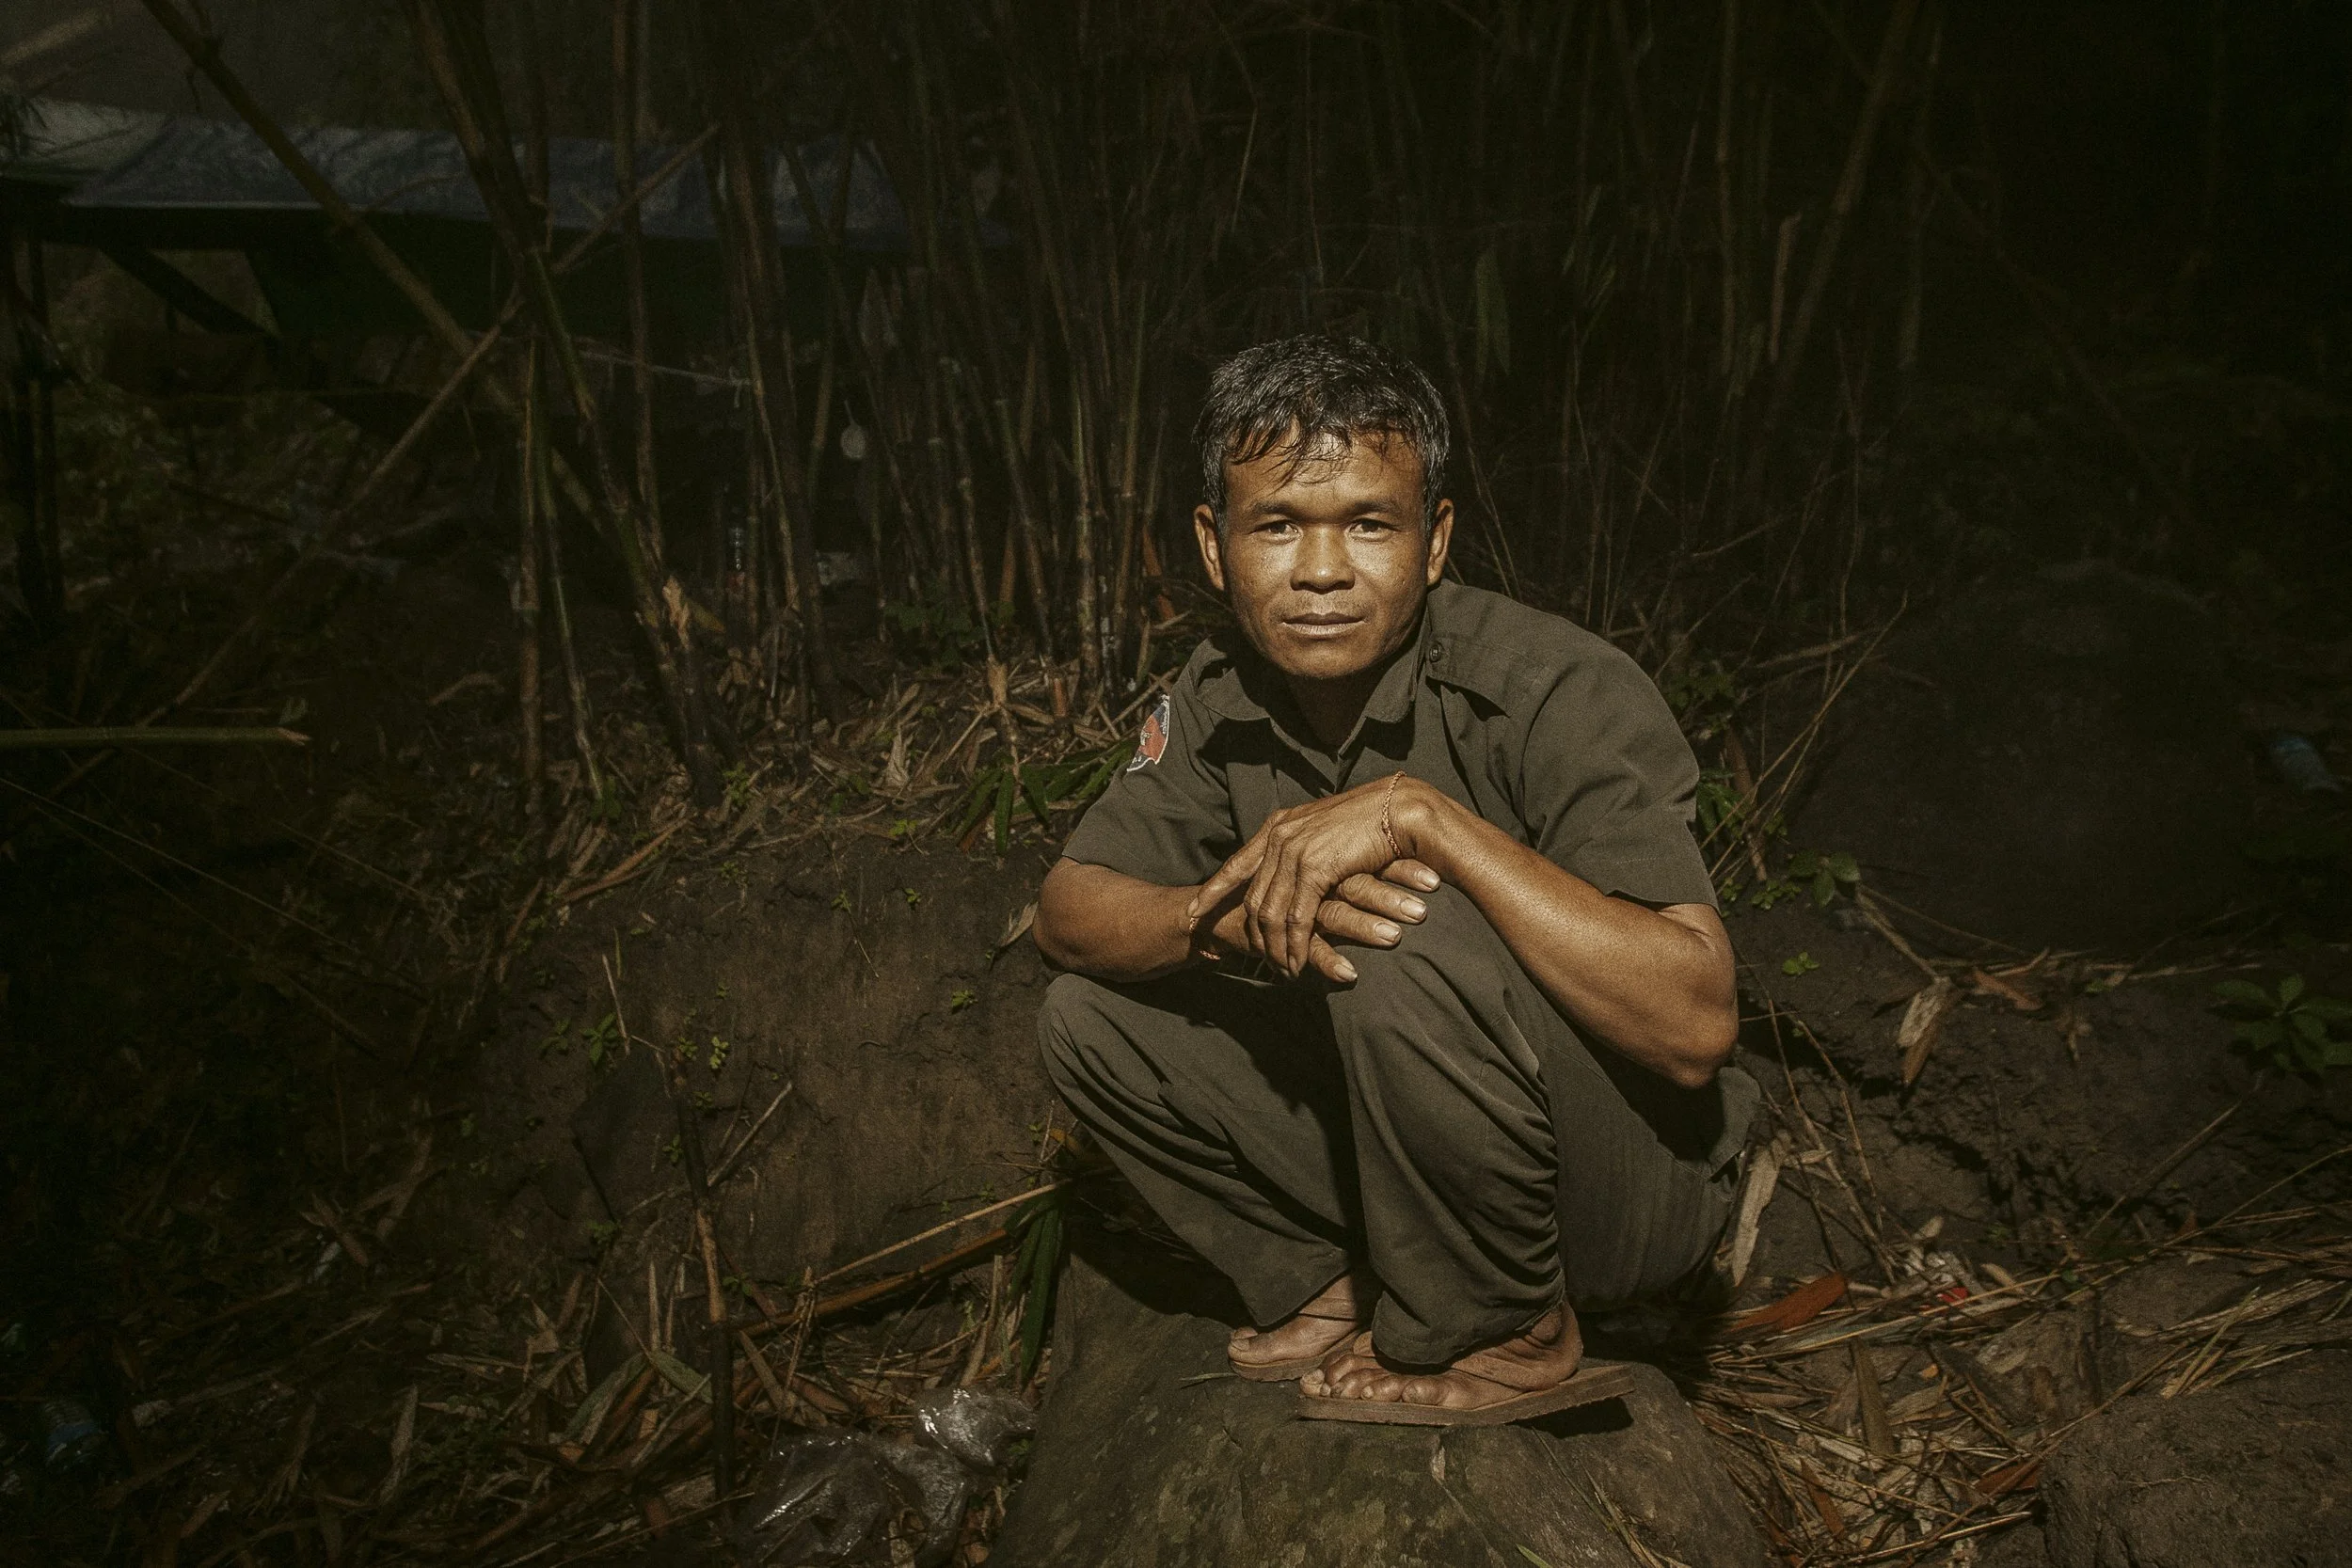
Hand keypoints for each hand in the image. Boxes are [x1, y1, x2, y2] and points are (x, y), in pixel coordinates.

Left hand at [1186, 776, 1443, 979]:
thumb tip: (1302, 869)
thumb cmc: (1376, 822)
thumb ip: (1309, 849)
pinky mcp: (1314, 868)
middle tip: (1254, 960)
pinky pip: (1296, 918)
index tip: (1193, 911)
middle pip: (1252, 897)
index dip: (1214, 890)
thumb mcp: (1329, 834)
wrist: (1404, 809)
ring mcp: (1294, 851)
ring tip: (1279, 971)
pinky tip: (1295, 964)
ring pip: (1270, 912)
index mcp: (1280, 826)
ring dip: (1274, 948)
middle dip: (1250, 933)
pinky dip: (1293, 946)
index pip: (1237, 864)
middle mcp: (1280, 836)